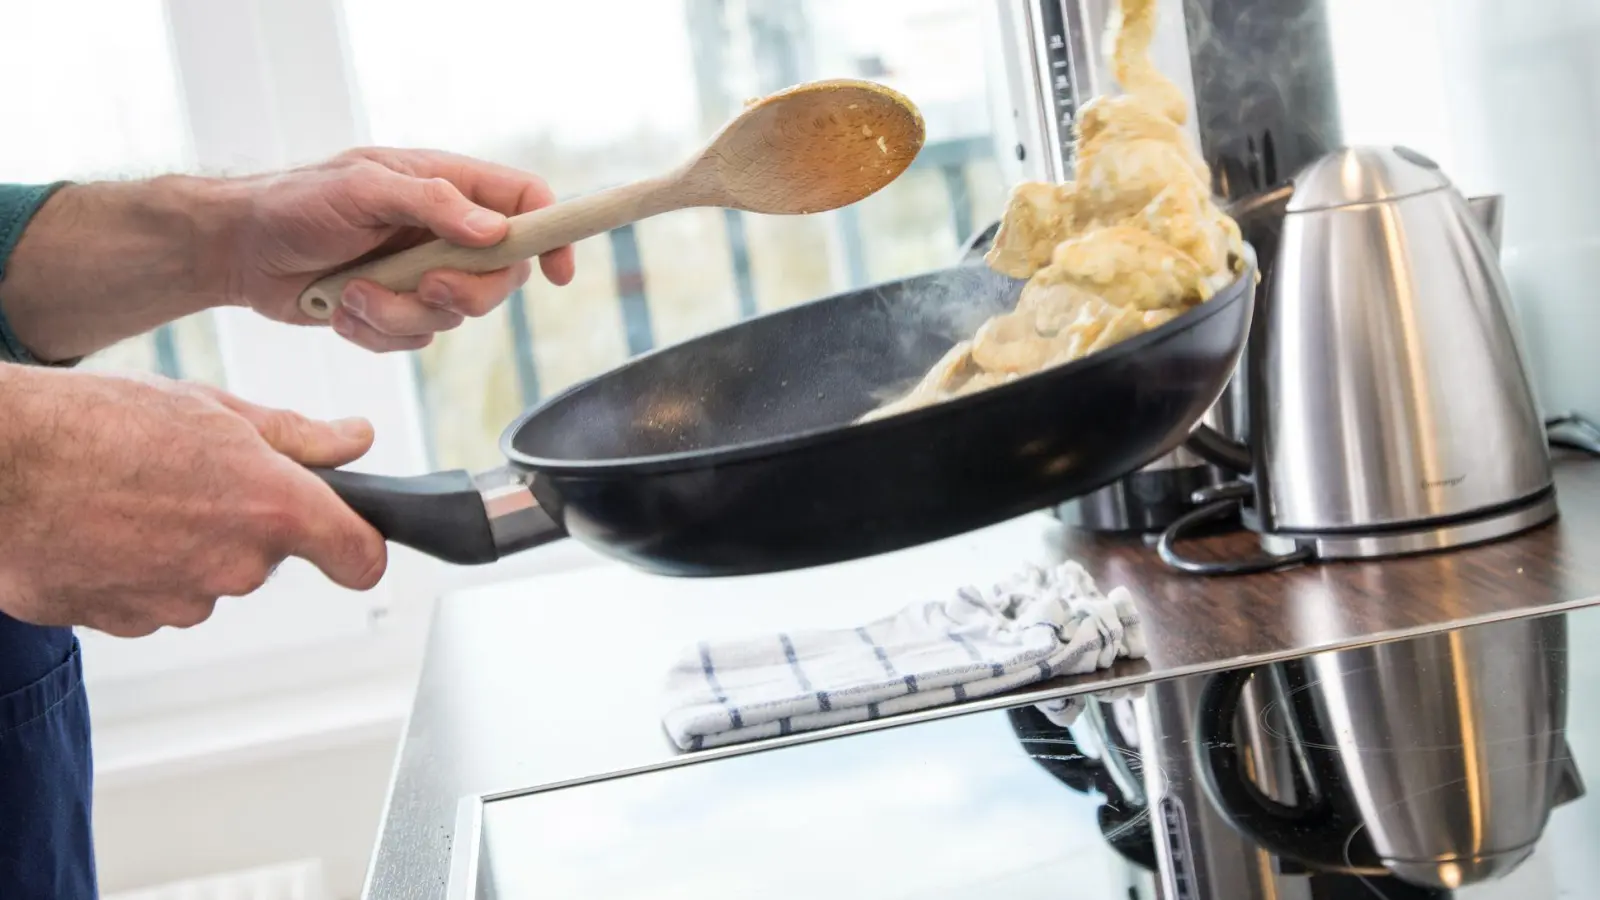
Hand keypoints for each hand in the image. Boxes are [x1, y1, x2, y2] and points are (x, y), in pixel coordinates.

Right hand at [0, 367, 386, 636]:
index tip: (353, 542)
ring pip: (207, 577)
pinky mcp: (129, 624)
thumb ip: (295, 434)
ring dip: (184, 545)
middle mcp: (237, 565)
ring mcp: (181, 602)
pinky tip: (100, 527)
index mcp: (273, 507)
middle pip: (267, 556)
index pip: (359, 557)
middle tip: (186, 476)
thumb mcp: (211, 407)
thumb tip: (355, 439)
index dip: (359, 549)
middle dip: (240, 521)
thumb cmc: (94, 424)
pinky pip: (155, 597)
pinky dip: (137, 570)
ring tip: (130, 495)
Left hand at [228, 147, 577, 351]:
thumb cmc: (293, 203)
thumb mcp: (361, 188)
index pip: (526, 203)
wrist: (235, 251)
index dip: (553, 234)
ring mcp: (420, 274)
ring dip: (400, 313)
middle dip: (463, 293)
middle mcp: (443, 231)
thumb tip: (495, 229)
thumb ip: (432, 204)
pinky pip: (413, 339)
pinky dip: (375, 331)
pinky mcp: (394, 310)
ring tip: (353, 291)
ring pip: (452, 318)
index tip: (558, 272)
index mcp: (447, 186)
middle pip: (501, 277)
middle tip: (424, 285)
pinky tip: (341, 307)